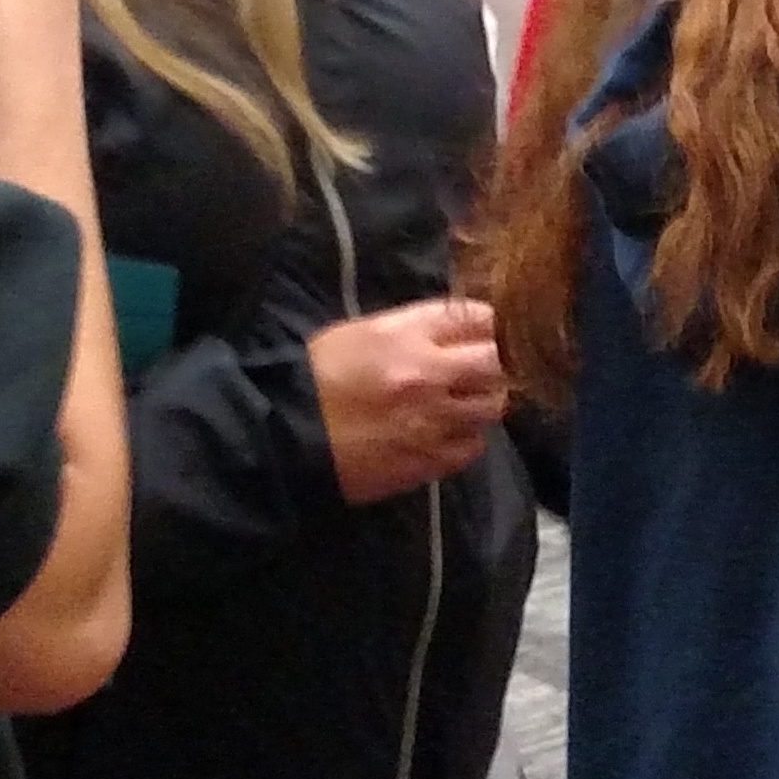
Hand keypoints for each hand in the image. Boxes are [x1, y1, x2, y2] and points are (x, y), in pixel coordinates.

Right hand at [309, 298, 506, 504]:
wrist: (278, 435)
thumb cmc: (315, 377)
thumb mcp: (362, 333)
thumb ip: (418, 328)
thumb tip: (464, 328)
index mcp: (405, 334)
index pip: (479, 318)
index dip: (493, 325)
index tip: (492, 332)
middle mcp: (427, 374)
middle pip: (499, 361)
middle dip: (498, 363)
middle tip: (485, 369)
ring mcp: (432, 420)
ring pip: (493, 406)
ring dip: (484, 401)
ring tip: (462, 402)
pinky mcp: (427, 460)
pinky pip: (473, 447)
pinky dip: (467, 438)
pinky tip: (447, 433)